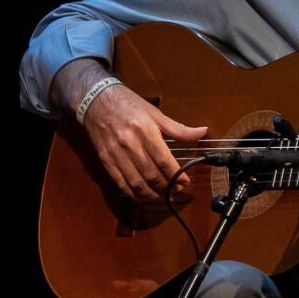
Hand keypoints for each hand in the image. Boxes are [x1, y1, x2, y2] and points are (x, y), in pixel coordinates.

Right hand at [82, 85, 207, 202]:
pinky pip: (120, 183)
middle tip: (176, 190)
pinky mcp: (105, 160)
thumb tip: (202, 132)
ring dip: (151, 194)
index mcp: (145, 130)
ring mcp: (116, 153)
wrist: (96, 100)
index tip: (185, 182)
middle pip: (151, 174)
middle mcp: (130, 144)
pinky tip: (143, 196)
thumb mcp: (155, 113)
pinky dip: (133, 194)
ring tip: (162, 196)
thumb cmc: (128, 105)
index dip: (176, 175)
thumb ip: (178, 128)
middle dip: (166, 187)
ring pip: (136, 183)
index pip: (163, 160)